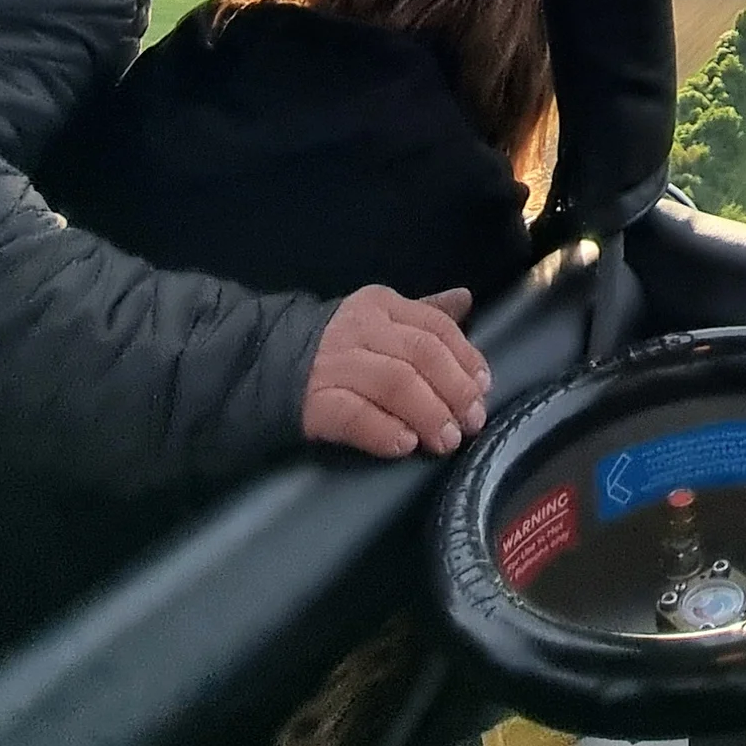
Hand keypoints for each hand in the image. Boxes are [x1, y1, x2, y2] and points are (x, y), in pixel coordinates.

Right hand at [301, 286, 491, 460]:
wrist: (262, 363)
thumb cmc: (337, 346)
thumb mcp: (378, 319)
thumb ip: (423, 314)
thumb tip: (466, 299)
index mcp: (380, 305)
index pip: (435, 327)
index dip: (466, 359)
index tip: (484, 387)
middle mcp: (359, 330)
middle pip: (421, 355)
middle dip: (454, 390)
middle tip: (472, 421)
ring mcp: (334, 365)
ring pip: (395, 384)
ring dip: (429, 414)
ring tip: (446, 440)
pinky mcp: (313, 401)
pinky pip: (356, 416)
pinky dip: (385, 431)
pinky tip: (404, 446)